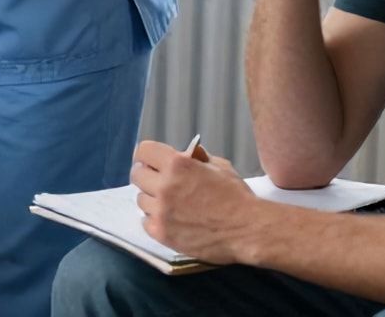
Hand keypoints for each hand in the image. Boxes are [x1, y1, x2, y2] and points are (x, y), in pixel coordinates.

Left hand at [130, 140, 259, 264]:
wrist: (248, 230)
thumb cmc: (236, 196)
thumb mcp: (220, 166)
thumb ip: (197, 158)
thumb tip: (185, 154)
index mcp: (177, 164)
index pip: (143, 151)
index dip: (147, 155)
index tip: (150, 161)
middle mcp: (163, 185)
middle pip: (136, 174)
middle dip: (147, 175)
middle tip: (158, 181)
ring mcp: (160, 211)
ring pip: (140, 199)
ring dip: (151, 199)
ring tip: (169, 204)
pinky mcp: (161, 232)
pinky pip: (145, 221)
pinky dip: (154, 219)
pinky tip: (169, 219)